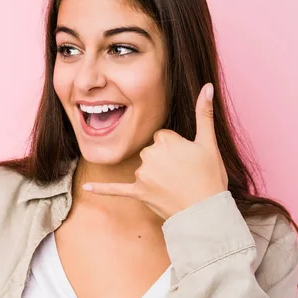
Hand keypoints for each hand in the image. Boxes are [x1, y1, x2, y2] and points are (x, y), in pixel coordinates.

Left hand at [82, 82, 228, 219]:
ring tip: (176, 186)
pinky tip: (87, 189)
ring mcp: (142, 175)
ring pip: (143, 168)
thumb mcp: (208, 142)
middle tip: (184, 174)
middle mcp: (149, 155)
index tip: (188, 159)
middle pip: (152, 151)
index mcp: (164, 140)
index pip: (163, 137)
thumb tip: (208, 86)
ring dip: (156, 176)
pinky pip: (116, 189)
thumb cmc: (210, 176)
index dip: (176, 148)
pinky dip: (102, 189)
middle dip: (165, 161)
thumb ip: (205, 112)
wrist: (205, 212)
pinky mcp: (138, 192)